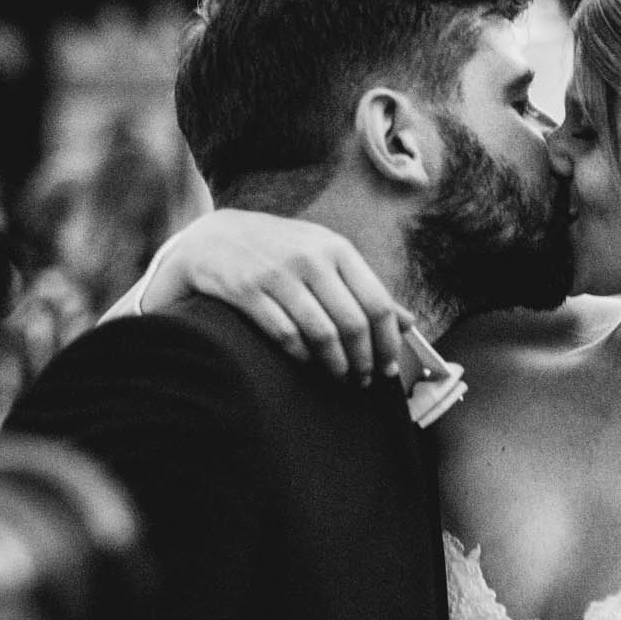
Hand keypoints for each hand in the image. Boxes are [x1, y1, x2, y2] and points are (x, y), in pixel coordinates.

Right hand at [143, 209, 415, 383]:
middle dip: (363, 360)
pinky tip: (307, 363)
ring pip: (322, 333)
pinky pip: (286, 335)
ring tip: (340, 377)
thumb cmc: (278, 252)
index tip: (388, 368)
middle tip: (363, 381)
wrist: (211, 238)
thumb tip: (408, 322)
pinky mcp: (247, 290)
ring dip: (335, 365)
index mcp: (336, 248)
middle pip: (354, 323)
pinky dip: (302, 356)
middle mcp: (311, 258)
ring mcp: (278, 273)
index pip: (377, 303)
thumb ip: (364, 288)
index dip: (387, 342)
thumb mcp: (323, 257)